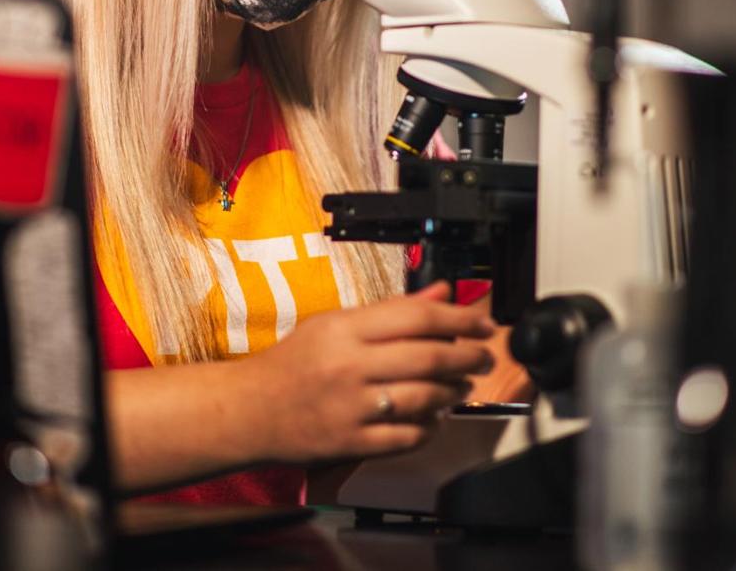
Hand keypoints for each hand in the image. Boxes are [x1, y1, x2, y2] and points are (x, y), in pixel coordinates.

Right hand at [239, 281, 495, 463]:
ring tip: (462, 385)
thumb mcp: (336, 323)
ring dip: (453, 392)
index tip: (483, 324)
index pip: (416, 316)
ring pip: (424, 398)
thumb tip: (440, 292)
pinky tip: (435, 417)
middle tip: (485, 356)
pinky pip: (406, 436)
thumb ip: (392, 310)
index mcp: (345, 329)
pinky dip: (429, 427)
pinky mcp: (351, 442)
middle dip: (468, 356)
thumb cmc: (293, 363)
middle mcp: (349, 366)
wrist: (249, 409)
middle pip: (428, 357)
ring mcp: (351, 407)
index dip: (459, 318)